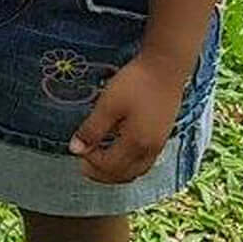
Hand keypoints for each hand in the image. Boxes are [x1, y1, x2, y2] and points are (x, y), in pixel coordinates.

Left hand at [70, 50, 189, 183]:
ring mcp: (160, 144)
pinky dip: (129, 165)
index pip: (108, 165)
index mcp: (136, 143)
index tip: (78, 149)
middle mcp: (151, 149)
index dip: (90, 161)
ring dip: (116, 172)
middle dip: (101, 173)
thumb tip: (75, 149)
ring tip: (99, 162)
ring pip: (136, 171)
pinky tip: (119, 153)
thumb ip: (92, 129)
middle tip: (83, 164)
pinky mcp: (163, 135)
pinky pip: (145, 162)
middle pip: (124, 174)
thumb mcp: (108, 105)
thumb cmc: (136, 83)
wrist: (167, 66)